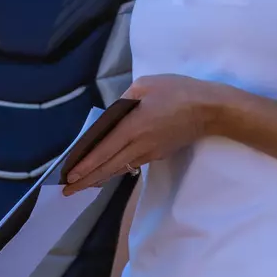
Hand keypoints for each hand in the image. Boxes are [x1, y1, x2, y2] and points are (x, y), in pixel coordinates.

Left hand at [62, 74, 222, 194]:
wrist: (209, 109)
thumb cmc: (177, 91)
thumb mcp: (145, 85)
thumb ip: (123, 100)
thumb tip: (112, 116)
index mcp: (133, 126)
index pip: (103, 150)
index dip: (85, 165)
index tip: (69, 176)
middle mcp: (139, 144)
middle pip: (108, 167)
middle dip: (86, 180)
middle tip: (67, 192)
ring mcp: (150, 152)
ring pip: (119, 168)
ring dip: (99, 178)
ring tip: (82, 185)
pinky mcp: (158, 154)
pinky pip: (131, 164)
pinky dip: (115, 170)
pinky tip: (107, 172)